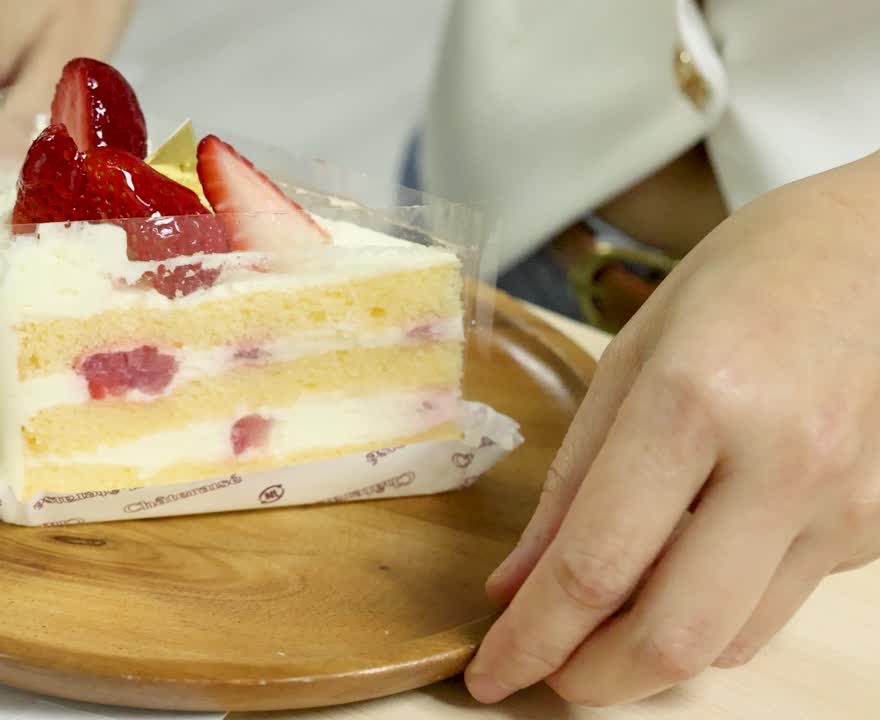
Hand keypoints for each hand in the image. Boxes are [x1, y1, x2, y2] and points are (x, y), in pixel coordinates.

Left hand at [465, 150, 879, 705]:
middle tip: (543, 675)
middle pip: (672, 636)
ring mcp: (842, 504)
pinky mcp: (873, 529)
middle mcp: (781, 464)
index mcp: (696, 401)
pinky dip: (709, 616)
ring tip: (599, 621)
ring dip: (648, 655)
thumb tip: (515, 586)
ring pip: (727, 642)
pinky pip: (773, 608)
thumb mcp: (629, 358)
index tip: (488, 673)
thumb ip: (570, 483)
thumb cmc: (743, 281)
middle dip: (590, 680)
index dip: (530, 639)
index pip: (595, 565)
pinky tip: (678, 573)